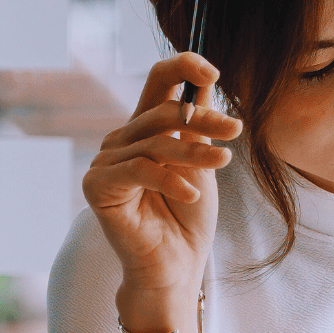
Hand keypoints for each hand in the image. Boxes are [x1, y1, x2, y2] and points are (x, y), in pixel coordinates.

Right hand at [84, 53, 241, 306]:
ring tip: (224, 161)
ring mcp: (106, 162)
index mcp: (145, 129)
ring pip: (155, 142)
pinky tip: (191, 195)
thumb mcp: (201, 165)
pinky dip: (169, 180)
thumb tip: (206, 80)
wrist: (175, 266)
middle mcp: (121, 140)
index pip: (157, 82)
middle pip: (162, 111)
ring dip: (194, 151)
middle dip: (203, 118)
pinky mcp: (97, 186)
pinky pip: (138, 170)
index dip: (181, 66)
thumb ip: (198, 125)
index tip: (212, 71)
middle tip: (235, 130)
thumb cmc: (187, 219)